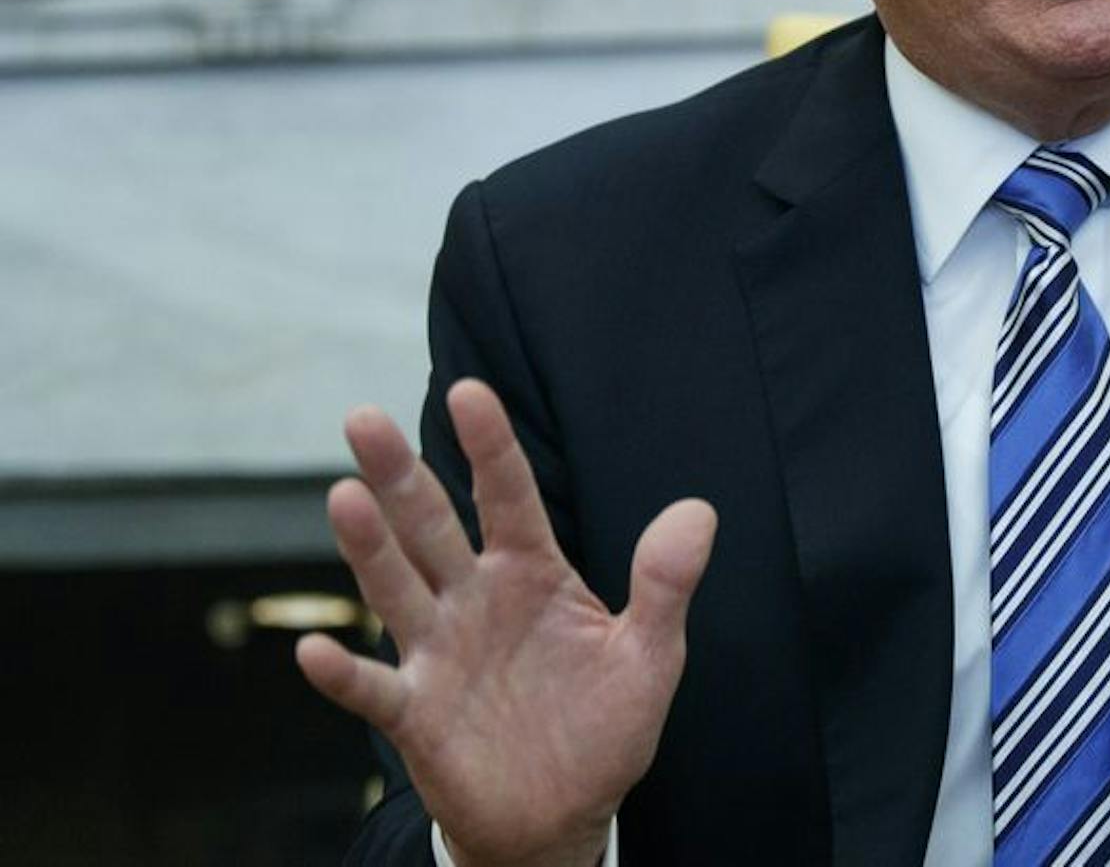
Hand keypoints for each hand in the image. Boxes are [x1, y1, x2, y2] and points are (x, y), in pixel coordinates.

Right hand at [295, 378, 716, 866]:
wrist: (565, 813)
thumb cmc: (604, 723)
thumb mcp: (651, 654)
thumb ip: (666, 584)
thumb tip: (698, 512)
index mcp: (532, 573)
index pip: (510, 497)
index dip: (491, 447)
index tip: (471, 392)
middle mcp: (475, 600)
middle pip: (432, 527)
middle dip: (400, 475)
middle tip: (363, 418)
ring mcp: (439, 653)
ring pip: (396, 589)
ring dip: (368, 547)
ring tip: (344, 496)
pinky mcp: (417, 714)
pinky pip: (375, 689)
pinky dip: (345, 674)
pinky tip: (315, 651)